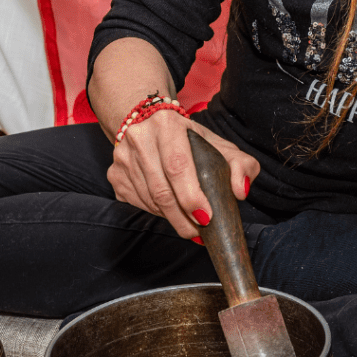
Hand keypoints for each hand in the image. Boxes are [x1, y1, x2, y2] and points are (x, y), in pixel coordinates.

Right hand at [107, 110, 259, 239]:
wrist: (150, 124)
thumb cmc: (190, 140)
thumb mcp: (220, 146)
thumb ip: (241, 166)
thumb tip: (240, 191)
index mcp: (167, 125)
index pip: (178, 166)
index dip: (191, 196)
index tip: (205, 217)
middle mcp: (140, 137)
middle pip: (161, 190)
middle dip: (183, 218)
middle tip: (199, 232)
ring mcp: (123, 156)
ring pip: (149, 201)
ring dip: (171, 218)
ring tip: (188, 221)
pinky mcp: (115, 174)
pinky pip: (137, 203)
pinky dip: (156, 213)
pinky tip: (170, 210)